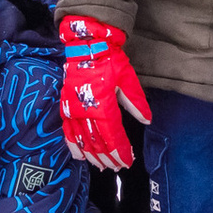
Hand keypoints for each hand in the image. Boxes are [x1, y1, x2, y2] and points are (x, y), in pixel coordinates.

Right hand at [60, 13, 148, 168]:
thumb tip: (147, 121)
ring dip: (93, 156)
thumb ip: (136, 103)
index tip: (128, 161)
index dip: (120, 152)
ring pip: (83, 141)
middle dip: (108, 157)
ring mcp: (73, 110)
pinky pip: (67, 131)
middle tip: (117, 167)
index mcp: (103, 106)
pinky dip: (73, 145)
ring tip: (102, 166)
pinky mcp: (66, 107)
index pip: (113, 137)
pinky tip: (79, 156)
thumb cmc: (109, 61)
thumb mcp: (127, 80)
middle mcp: (86, 112)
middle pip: (97, 143)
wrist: (86, 45)